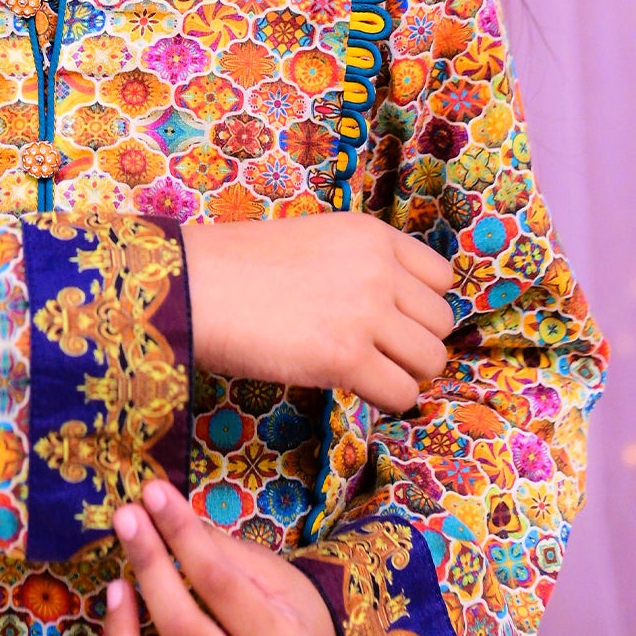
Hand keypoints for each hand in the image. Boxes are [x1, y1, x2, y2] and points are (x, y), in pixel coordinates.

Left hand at [99, 477, 345, 635]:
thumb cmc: (290, 613)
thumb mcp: (271, 573)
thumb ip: (215, 549)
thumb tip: (155, 511)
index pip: (218, 583)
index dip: (179, 532)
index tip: (152, 494)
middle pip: (181, 631)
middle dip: (147, 565)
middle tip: (127, 520)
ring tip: (117, 591)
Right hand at [181, 210, 453, 413]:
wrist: (194, 287)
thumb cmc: (236, 267)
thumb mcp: (312, 242)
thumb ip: (356, 265)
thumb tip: (385, 309)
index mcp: (371, 235)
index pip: (441, 276)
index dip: (419, 305)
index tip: (393, 321)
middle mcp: (379, 269)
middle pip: (441, 321)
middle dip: (414, 342)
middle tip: (379, 354)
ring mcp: (366, 313)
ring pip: (430, 360)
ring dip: (405, 374)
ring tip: (368, 374)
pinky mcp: (348, 357)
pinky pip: (402, 394)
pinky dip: (386, 401)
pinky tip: (355, 391)